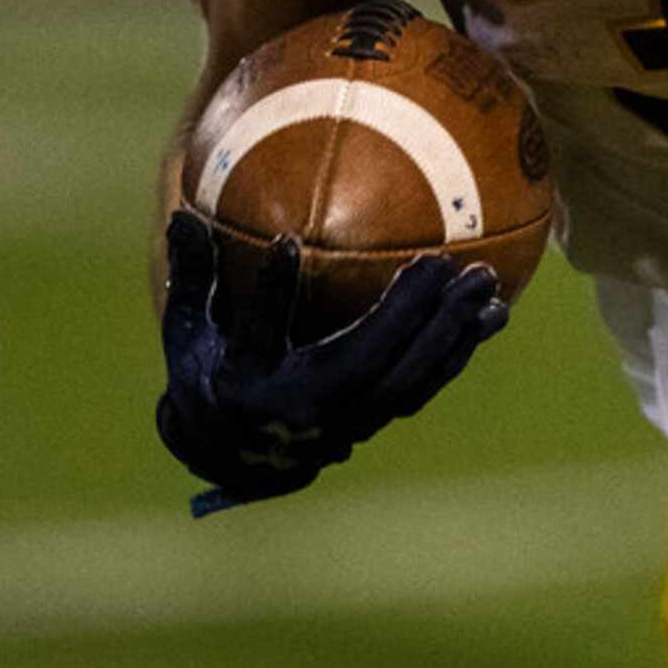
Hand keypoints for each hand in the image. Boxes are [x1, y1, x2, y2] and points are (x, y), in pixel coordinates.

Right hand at [156, 210, 509, 516]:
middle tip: (449, 267)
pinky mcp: (371, 423)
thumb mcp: (186, 327)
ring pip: (404, 383)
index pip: (258, 335)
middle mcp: (300, 413)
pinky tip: (487, 320)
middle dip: (410, 317)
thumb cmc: (205, 370)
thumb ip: (190, 276)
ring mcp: (342, 424)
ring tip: (486, 290)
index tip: (289, 244)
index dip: (273, 293)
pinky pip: (419, 389)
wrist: (227, 450)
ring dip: (449, 337)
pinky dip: (455, 355)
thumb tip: (181, 217)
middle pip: (362, 365)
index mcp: (247, 384)